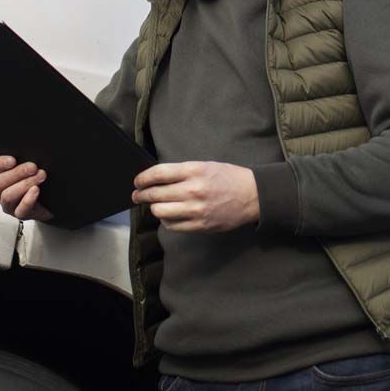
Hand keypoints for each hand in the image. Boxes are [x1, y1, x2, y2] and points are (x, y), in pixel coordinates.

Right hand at [0, 155, 53, 221]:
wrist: (50, 196)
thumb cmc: (34, 175)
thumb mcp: (24, 160)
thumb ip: (17, 151)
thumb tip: (14, 139)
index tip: (12, 160)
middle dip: (17, 173)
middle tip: (33, 167)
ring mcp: (7, 204)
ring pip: (7, 196)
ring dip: (25, 184)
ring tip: (40, 176)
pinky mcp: (19, 214)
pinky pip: (20, 210)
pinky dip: (28, 200)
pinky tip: (36, 191)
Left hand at [131, 161, 258, 231]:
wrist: (252, 195)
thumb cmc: (228, 178)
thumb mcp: (205, 166)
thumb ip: (181, 172)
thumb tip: (156, 179)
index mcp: (194, 171)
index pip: (158, 174)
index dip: (143, 178)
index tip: (137, 181)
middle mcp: (193, 190)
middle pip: (155, 194)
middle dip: (142, 194)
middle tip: (137, 195)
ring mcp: (196, 210)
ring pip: (160, 211)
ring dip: (153, 208)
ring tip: (153, 205)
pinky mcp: (200, 225)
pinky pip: (172, 225)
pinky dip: (166, 220)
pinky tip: (168, 215)